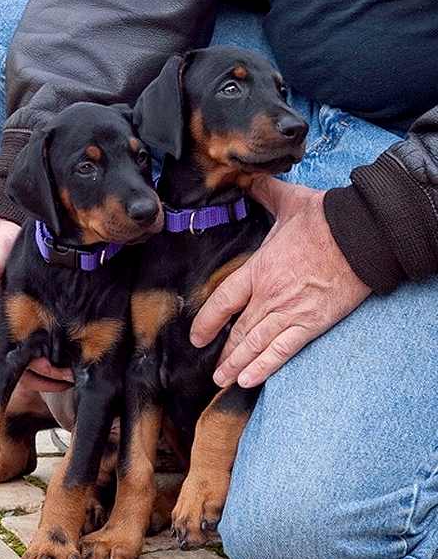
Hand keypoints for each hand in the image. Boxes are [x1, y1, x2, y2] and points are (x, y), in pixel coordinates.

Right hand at [0, 216, 73, 391]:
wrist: (21, 224)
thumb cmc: (5, 238)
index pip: (12, 360)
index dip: (34, 372)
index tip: (58, 373)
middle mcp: (16, 327)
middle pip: (33, 367)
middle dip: (54, 375)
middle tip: (79, 374)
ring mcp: (34, 322)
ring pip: (48, 358)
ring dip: (64, 368)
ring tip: (86, 368)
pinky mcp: (51, 315)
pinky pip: (61, 340)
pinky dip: (75, 349)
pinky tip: (93, 348)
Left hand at [190, 176, 371, 387]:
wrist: (362, 235)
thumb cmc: (324, 220)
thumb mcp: (288, 202)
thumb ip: (263, 193)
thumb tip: (246, 178)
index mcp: (258, 270)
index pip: (223, 302)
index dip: (206, 322)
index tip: (196, 337)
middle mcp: (268, 296)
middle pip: (238, 331)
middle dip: (223, 353)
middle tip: (212, 370)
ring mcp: (290, 312)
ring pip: (256, 345)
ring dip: (237, 365)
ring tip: (223, 380)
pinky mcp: (312, 324)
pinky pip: (283, 351)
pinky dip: (265, 367)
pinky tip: (249, 381)